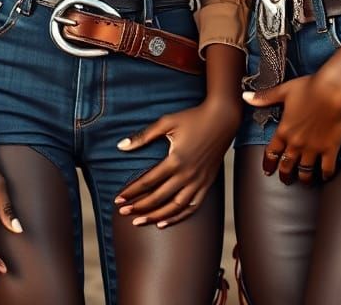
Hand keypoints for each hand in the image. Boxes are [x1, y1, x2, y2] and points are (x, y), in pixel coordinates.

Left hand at [115, 97, 240, 227]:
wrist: (222, 119)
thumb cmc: (192, 118)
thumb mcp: (166, 122)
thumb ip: (143, 136)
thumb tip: (120, 147)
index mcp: (175, 160)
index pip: (148, 182)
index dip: (131, 192)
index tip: (118, 199)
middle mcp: (187, 175)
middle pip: (158, 198)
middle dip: (139, 207)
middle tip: (123, 212)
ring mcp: (198, 181)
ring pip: (175, 208)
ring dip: (156, 217)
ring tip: (140, 222)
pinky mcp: (207, 184)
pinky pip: (192, 207)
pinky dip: (177, 217)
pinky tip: (164, 222)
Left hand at [243, 74, 340, 184]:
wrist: (332, 89)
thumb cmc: (308, 87)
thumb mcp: (283, 91)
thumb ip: (264, 97)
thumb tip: (245, 96)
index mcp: (284, 130)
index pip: (272, 153)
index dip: (268, 163)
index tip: (267, 170)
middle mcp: (297, 143)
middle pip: (287, 165)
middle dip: (285, 175)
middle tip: (285, 180)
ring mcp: (314, 148)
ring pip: (306, 171)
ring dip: (304, 178)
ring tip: (304, 181)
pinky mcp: (330, 148)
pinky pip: (327, 169)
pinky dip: (325, 175)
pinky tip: (325, 176)